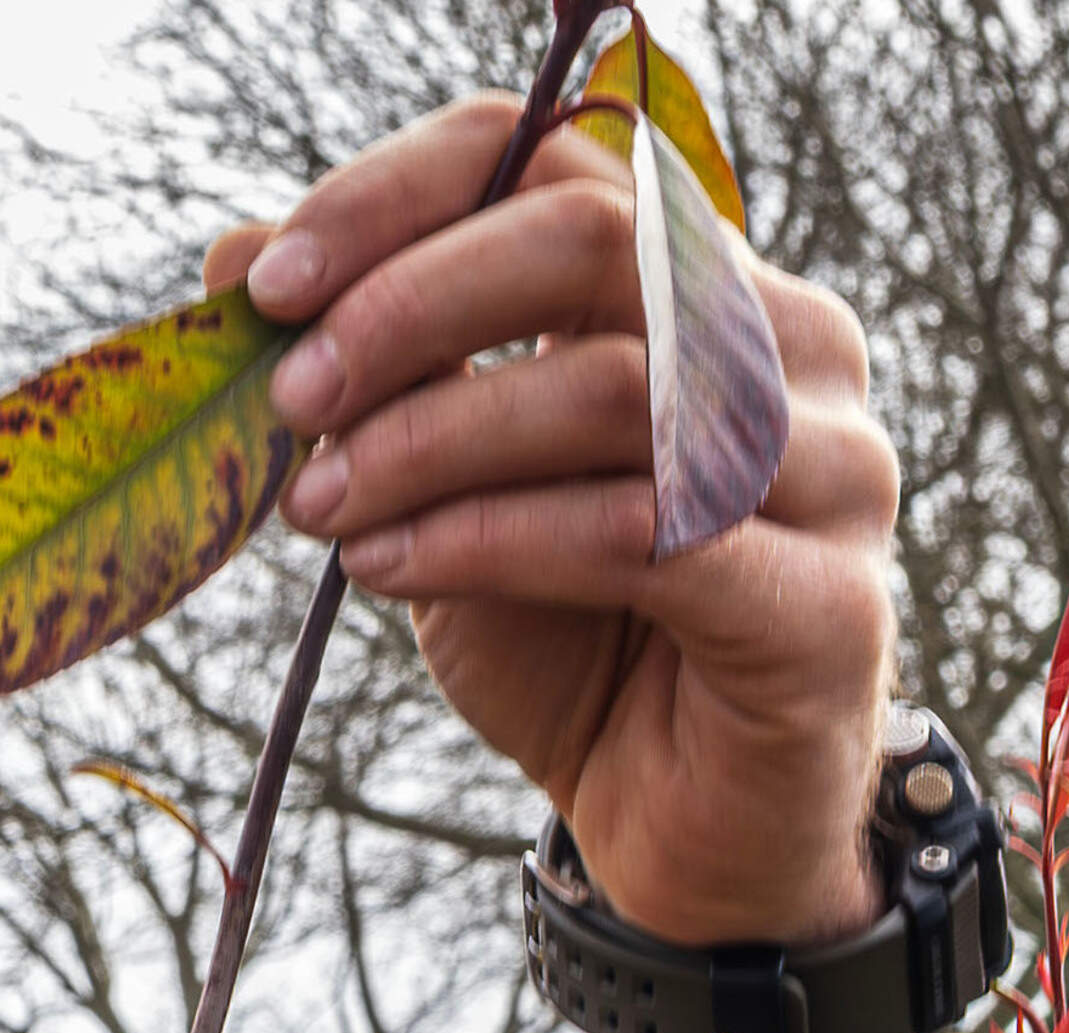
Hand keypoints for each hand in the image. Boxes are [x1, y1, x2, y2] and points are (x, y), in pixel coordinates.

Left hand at [208, 93, 903, 946]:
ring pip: (617, 390)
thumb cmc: (567, 645)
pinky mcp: (828, 607)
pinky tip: (385, 567)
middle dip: (409, 311)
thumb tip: (233, 249)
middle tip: (288, 399)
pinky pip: (644, 539)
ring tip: (317, 509)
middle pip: (596, 243)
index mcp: (707, 284)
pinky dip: (490, 541)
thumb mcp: (440, 490)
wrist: (674, 836)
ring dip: (432, 443)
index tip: (267, 286)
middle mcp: (794, 349)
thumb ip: (373, 371)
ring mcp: (835, 471)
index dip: (402, 202)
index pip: (560, 160)